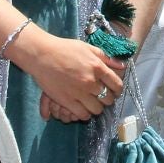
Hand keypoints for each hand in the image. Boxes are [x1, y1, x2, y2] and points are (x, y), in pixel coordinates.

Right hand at [10, 26, 125, 122]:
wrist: (42, 55)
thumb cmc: (64, 49)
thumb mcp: (87, 48)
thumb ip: (105, 58)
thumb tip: (122, 65)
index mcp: (97, 67)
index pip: (117, 85)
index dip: (118, 90)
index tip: (115, 91)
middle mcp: (91, 81)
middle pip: (108, 99)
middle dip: (107, 99)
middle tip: (101, 97)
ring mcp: (79, 93)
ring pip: (97, 109)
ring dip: (96, 108)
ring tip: (91, 103)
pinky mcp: (67, 101)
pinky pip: (83, 114)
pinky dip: (84, 114)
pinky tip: (82, 108)